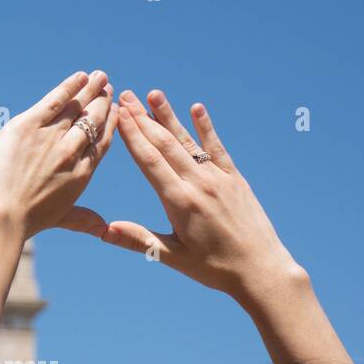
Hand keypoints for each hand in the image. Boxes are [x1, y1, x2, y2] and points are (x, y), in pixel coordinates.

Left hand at [0, 70, 117, 238]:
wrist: (1, 216)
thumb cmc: (26, 222)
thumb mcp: (60, 219)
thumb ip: (83, 219)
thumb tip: (103, 229)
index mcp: (82, 173)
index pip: (102, 142)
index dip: (111, 124)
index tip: (116, 110)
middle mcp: (71, 152)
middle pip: (93, 120)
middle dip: (102, 102)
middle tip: (107, 88)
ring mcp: (50, 137)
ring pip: (77, 107)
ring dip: (90, 89)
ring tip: (98, 76)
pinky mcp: (28, 125)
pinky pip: (54, 99)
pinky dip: (68, 86)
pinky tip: (79, 76)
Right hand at [69, 88, 303, 305]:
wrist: (261, 269)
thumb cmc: (214, 269)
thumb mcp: (173, 257)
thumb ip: (138, 240)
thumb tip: (103, 231)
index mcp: (180, 202)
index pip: (150, 161)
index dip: (133, 135)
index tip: (119, 114)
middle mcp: (199, 184)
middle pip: (165, 144)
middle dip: (142, 118)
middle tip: (125, 96)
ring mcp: (219, 179)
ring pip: (188, 141)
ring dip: (169, 116)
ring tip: (153, 94)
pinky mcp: (235, 180)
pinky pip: (217, 148)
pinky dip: (206, 128)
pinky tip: (197, 108)